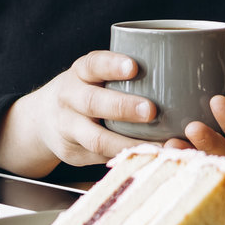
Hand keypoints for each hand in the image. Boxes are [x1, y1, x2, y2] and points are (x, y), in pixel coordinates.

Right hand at [12, 51, 158, 169]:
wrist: (42, 119)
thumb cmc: (86, 90)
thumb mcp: (94, 75)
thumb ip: (123, 75)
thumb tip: (181, 76)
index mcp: (79, 74)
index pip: (93, 64)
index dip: (112, 65)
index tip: (134, 66)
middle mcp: (69, 99)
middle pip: (92, 102)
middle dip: (122, 107)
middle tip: (151, 110)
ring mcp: (69, 129)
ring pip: (96, 138)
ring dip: (127, 143)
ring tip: (156, 145)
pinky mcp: (74, 154)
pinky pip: (101, 159)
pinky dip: (126, 159)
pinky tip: (149, 159)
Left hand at [163, 72, 224, 169]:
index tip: (216, 100)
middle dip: (208, 141)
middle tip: (192, 128)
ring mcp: (223, 157)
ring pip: (207, 159)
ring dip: (189, 152)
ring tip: (171, 143)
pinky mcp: (205, 155)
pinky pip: (193, 158)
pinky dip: (178, 153)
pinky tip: (162, 146)